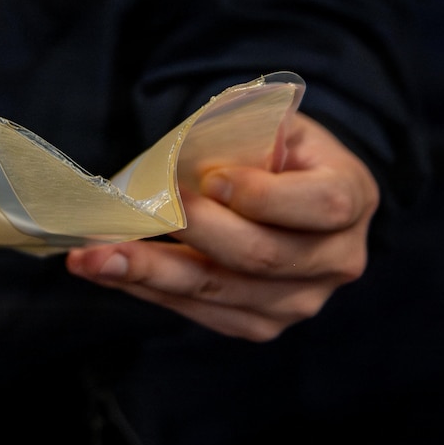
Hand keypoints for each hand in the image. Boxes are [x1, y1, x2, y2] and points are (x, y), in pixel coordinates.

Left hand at [65, 112, 376, 340]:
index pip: (321, 205)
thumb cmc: (275, 147)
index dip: (265, 196)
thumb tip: (185, 157)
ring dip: (149, 271)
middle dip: (191, 231)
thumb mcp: (272, 121)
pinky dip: (150, 288)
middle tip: (130, 211)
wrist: (287, 190)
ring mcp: (301, 300)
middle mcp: (336, 258)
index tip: (211, 179)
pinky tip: (108, 269)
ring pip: (220, 291)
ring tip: (91, 255)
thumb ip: (244, 131)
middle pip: (261, 255)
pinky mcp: (261, 324)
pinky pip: (201, 312)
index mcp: (351, 194)